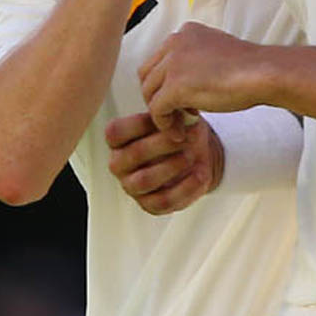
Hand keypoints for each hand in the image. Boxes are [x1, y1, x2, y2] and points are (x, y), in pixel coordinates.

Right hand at [105, 110, 223, 214]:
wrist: (198, 154)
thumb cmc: (180, 131)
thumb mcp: (176, 116)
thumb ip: (170, 113)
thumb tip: (178, 110)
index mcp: (118, 140)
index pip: (115, 132)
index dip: (140, 124)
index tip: (166, 118)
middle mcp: (119, 164)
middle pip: (134, 155)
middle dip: (163, 144)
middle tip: (186, 138)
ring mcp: (132, 186)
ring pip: (145, 180)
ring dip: (172, 166)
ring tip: (192, 156)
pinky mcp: (150, 205)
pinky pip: (164, 201)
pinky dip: (185, 188)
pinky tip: (200, 174)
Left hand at [138, 22, 262, 132]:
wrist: (264, 74)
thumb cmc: (250, 68)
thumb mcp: (216, 53)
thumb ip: (196, 60)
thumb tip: (184, 79)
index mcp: (185, 32)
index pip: (160, 59)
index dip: (167, 83)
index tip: (185, 100)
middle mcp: (174, 42)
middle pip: (148, 75)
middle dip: (159, 97)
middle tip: (178, 115)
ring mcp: (173, 63)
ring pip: (149, 93)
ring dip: (162, 113)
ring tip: (180, 126)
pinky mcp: (175, 86)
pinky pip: (157, 110)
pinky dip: (165, 125)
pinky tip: (180, 134)